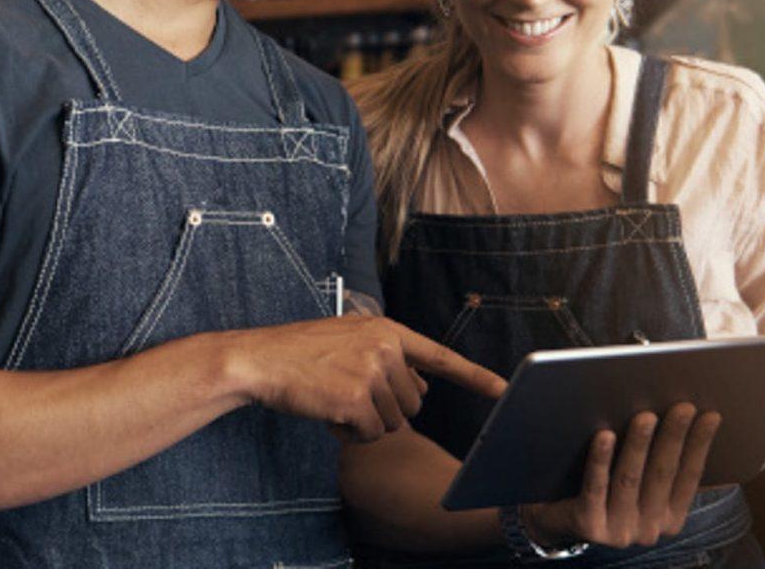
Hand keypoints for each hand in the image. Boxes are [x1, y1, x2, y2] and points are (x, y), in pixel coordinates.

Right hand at [227, 316, 506, 442]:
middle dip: (386, 409)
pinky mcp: (355, 399)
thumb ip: (387, 356)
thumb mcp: (349, 339)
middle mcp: (384, 348)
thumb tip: (421, 389)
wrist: (261, 359)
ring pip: (393, 422)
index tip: (503, 389)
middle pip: (414, 403)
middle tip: (350, 394)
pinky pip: (370, 434)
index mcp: (386, 329)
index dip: (474, 376)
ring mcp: (371, 372)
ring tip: (335, 399)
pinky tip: (329, 414)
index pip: (439, 356)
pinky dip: (351, 434)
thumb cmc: (301, 353)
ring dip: (366, 422)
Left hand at [522, 404, 720, 548]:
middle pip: (662, 474)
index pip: (689, 476)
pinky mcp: (590, 526)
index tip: (710, 415)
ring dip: (640, 445)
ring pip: (630, 479)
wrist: (557, 519)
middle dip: (674, 437)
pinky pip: (595, 488)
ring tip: (645, 415)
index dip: (701, 445)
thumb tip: (682, 418)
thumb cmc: (605, 490)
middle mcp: (649, 529)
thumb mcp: (637, 481)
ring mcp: (620, 530)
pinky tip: (604, 435)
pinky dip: (601, 460)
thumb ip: (657, 462)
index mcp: (669, 517)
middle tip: (682, 406)